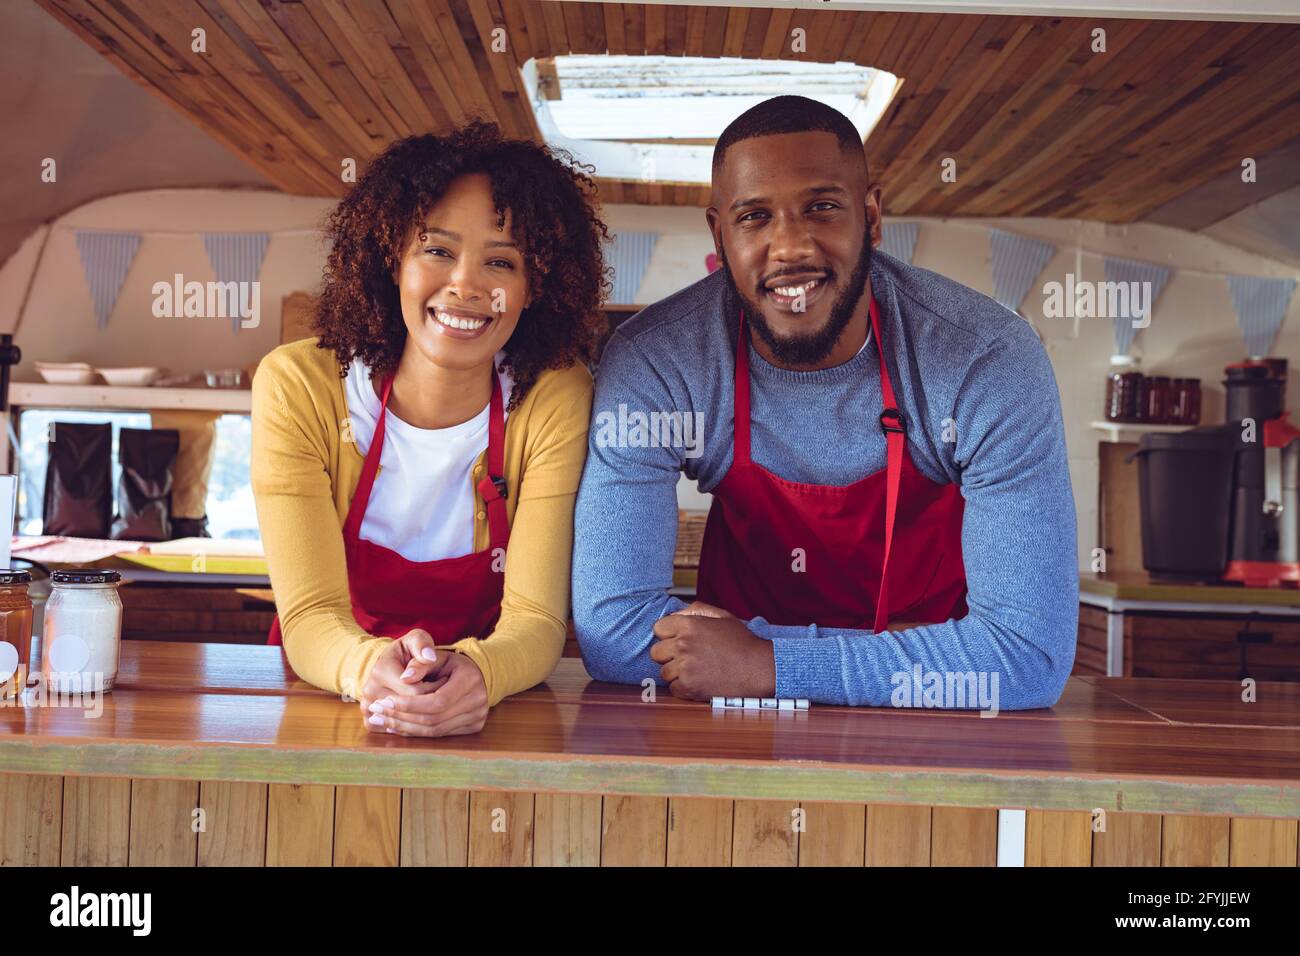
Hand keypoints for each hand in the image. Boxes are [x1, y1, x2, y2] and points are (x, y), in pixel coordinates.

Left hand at [359, 631, 488, 735]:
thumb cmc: (449, 663)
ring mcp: (478, 717)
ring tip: (382, 720)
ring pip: (435, 731)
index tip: (385, 701)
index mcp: (470, 679)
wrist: (476, 673)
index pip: (437, 701)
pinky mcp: (474, 727)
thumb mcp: (434, 656)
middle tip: (376, 711)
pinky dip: (416, 732)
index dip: (409, 704)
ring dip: (405, 727)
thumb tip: (404, 678)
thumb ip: (419, 663)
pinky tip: (397, 726)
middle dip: (402, 717)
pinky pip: (440, 735)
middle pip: (434, 719)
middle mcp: (478, 701)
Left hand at [650, 604, 774, 699]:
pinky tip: (698, 682)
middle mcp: (683, 644)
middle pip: (656, 652)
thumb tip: (675, 614)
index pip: (658, 628)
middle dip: (668, 655)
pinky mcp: (689, 686)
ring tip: (696, 671)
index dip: (668, 635)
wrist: (759, 668)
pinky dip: (683, 688)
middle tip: (686, 658)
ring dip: (676, 673)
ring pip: (663, 672)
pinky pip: (673, 688)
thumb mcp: (722, 617)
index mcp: (689, 625)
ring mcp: (685, 666)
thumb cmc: (743, 643)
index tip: (678, 641)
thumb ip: (696, 610)